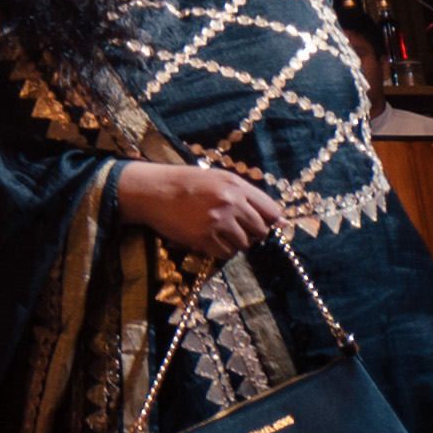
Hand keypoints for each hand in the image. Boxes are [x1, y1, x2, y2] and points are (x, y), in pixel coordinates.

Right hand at [109, 159, 281, 253]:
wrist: (152, 191)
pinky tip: (209, 240)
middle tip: (236, 230)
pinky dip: (220, 250)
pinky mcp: (203, 237)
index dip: (270, 221)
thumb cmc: (185, 184)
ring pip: (243, 244)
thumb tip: (279, 221)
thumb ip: (246, 195)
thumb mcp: (218, 179)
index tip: (264, 226)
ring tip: (218, 233)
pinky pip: (226, 253)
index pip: (271, 210)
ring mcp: (217, 220)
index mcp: (235, 185)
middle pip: (260, 230)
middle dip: (252, 234)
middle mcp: (230, 202)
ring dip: (234, 242)